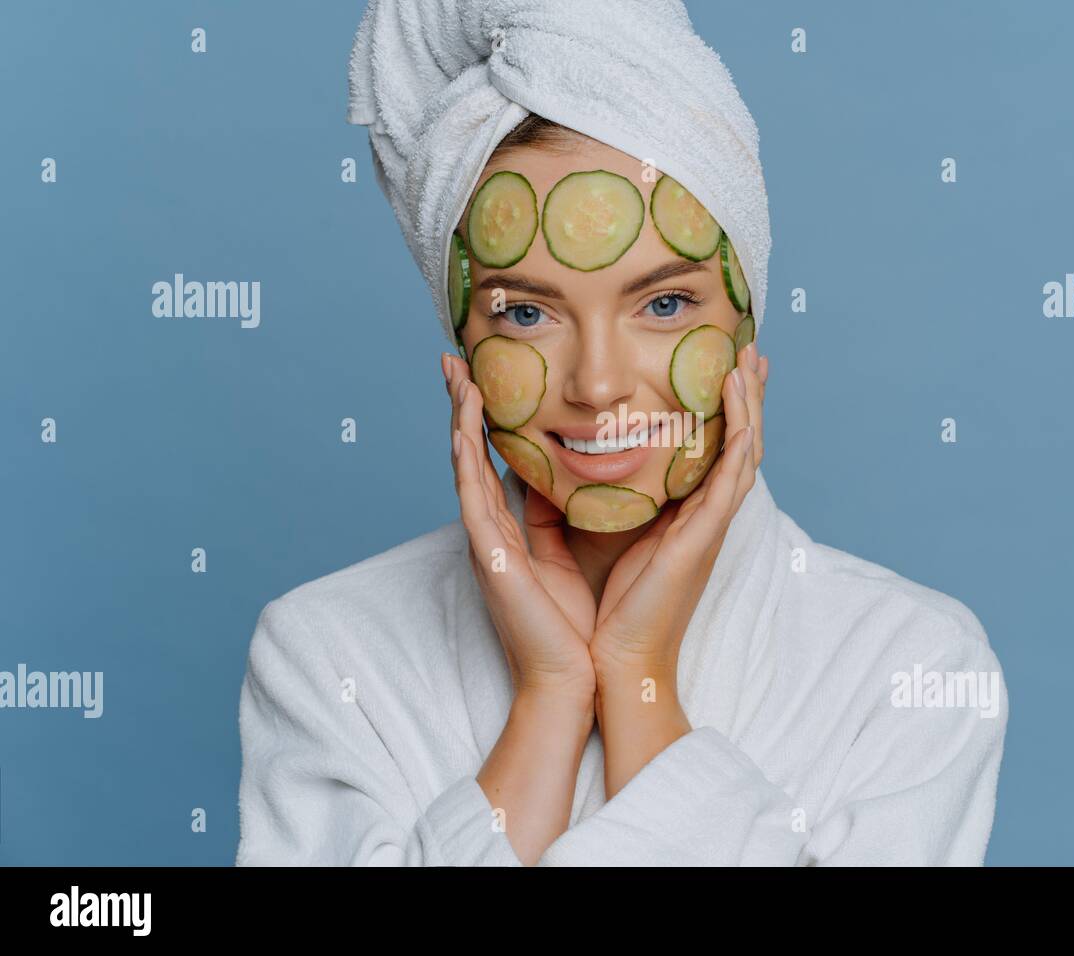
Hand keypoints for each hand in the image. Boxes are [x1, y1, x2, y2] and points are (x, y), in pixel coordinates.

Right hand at [443, 353, 596, 701]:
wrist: (570, 677)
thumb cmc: (576, 625)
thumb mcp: (572, 558)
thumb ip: (563, 520)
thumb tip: (573, 481)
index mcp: (511, 530)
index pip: (493, 461)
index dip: (485, 418)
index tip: (483, 376)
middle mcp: (491, 530)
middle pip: (469, 454)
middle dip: (461, 406)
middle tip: (454, 359)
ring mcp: (485, 541)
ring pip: (464, 465)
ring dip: (458, 418)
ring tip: (455, 374)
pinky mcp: (490, 555)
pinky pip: (473, 495)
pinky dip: (465, 457)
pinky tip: (463, 425)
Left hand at [588, 342, 766, 673]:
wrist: (611, 661)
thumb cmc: (602, 611)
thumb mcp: (590, 539)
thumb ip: (585, 497)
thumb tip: (549, 460)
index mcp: (681, 516)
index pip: (708, 449)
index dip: (717, 409)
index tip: (719, 367)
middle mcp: (702, 515)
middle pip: (736, 442)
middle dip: (746, 395)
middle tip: (752, 349)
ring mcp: (709, 524)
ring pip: (744, 450)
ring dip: (750, 402)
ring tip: (752, 359)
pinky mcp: (704, 535)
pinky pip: (732, 476)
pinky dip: (740, 434)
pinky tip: (739, 402)